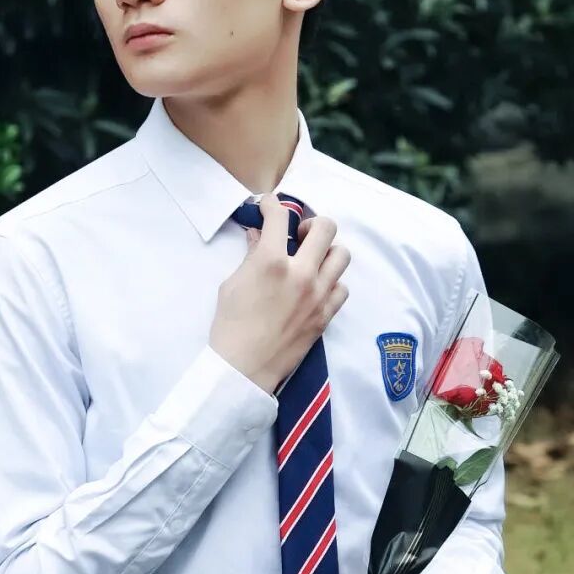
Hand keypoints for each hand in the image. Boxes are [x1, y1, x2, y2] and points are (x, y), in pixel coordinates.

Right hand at [209, 195, 350, 394]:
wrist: (243, 368)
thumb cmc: (230, 326)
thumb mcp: (232, 284)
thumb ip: (250, 255)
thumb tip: (257, 236)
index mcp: (271, 262)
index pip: (279, 217)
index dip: (272, 205)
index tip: (268, 207)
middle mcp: (301, 274)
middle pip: (326, 227)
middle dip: (311, 223)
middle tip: (298, 234)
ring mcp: (318, 295)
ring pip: (342, 255)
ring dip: (327, 251)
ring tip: (312, 259)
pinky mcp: (326, 315)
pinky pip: (343, 287)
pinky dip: (332, 282)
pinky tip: (316, 286)